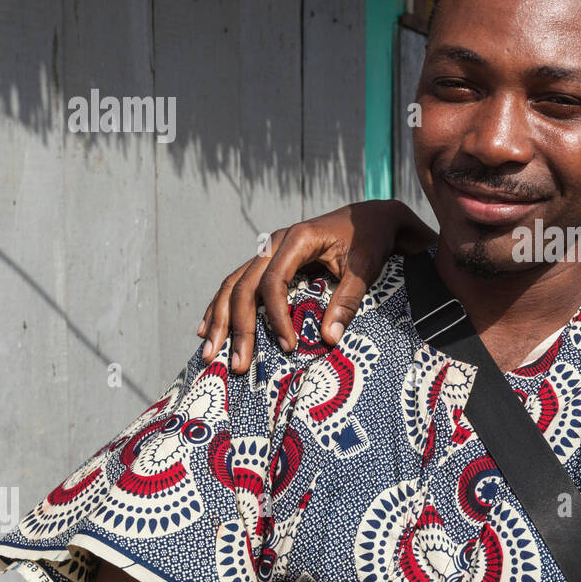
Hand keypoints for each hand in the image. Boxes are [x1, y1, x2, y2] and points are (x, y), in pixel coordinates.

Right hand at [198, 200, 435, 372]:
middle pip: (243, 286)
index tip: (288, 346)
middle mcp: (274, 242)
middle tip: (238, 364)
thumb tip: (328, 339)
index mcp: (297, 239)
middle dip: (238, 327)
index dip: (275, 316)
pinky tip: (208, 327)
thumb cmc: (370, 241)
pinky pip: (239, 283)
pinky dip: (222, 306)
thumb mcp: (365, 268)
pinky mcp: (270, 260)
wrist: (372, 218)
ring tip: (210, 352)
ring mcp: (269, 250)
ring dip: (219, 319)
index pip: (272, 282)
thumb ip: (348, 300)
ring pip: (233, 285)